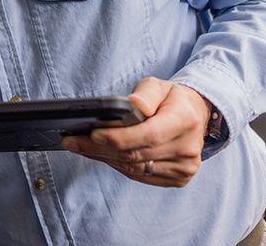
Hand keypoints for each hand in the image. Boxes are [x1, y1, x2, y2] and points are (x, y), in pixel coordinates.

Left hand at [61, 77, 210, 186]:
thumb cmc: (170, 98)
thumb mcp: (158, 85)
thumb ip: (145, 94)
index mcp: (185, 120)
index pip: (148, 134)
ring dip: (103, 158)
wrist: (195, 116)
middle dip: (99, 148)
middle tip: (71, 141)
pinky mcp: (178, 178)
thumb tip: (131, 105)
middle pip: (136, 154)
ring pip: (135, 168)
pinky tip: (98, 155)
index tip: (92, 133)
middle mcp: (188, 147)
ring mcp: (184, 167)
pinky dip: (116, 165)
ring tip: (78, 147)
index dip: (118, 137)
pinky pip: (140, 176)